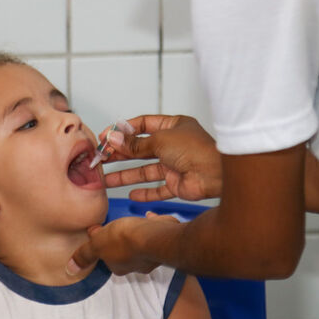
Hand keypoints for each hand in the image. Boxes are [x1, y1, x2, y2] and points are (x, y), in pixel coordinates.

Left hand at [67, 212, 182, 275]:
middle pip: (125, 252)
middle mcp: (137, 264)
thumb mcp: (97, 245)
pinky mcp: (165, 241)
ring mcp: (153, 254)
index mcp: (120, 266)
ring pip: (142, 244)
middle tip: (117, 226)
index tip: (100, 232)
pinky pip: (156, 233)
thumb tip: (70, 269)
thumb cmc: (126, 240)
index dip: (103, 244)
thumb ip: (85, 255)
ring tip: (133, 221)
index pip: (107, 258)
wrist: (155, 235)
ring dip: (138, 234)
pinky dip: (152, 225)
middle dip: (122, 241)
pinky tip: (149, 216)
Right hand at [101, 115, 221, 201]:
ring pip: (146, 170)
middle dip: (121, 154)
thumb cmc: (196, 150)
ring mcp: (176, 165)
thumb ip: (135, 143)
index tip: (107, 136)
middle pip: (142, 149)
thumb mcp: (159, 140)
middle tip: (102, 158)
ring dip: (127, 175)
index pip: (144, 125)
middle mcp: (175, 145)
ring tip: (107, 179)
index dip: (124, 131)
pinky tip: (131, 194)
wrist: (216, 174)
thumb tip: (114, 139)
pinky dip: (145, 193)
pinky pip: (158, 189)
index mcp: (174, 126)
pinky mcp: (178, 184)